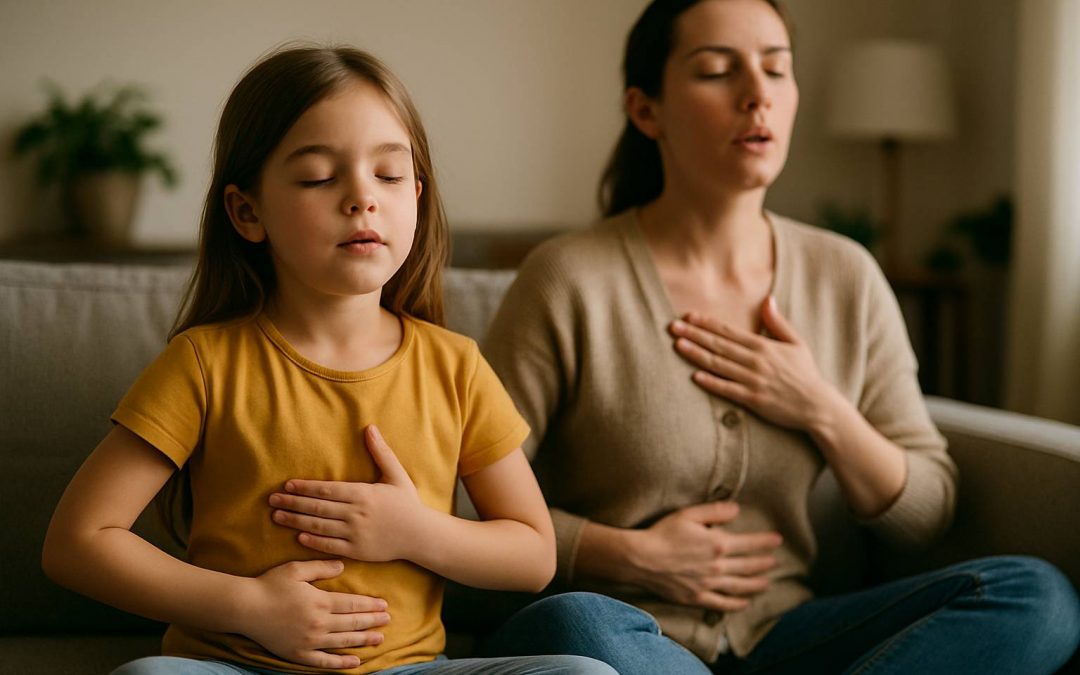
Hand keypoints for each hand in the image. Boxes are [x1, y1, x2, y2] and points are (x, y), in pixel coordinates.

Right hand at [241, 559, 388, 669]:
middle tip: (388, 620)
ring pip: (343, 641)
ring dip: (363, 640)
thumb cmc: (270, 585)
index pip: (352, 604)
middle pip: (352, 623)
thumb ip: (321, 567)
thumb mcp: (296, 569)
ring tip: (379, 639)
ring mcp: (310, 641)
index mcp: (320, 602)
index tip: (385, 605)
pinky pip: (324, 662)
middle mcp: (319, 623)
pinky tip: (355, 662)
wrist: (245, 608)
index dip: (370, 605)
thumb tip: (343, 565)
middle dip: (372, 621)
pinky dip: (341, 663)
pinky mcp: (299, 654)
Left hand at [270, 425, 424, 561]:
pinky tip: (298, 537)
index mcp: (363, 494)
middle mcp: (356, 514)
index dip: (305, 487)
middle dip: (293, 502)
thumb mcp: (396, 475)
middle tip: (272, 499)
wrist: (420, 535)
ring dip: (295, 521)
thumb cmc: (408, 503)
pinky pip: (330, 546)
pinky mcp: (357, 551)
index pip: (327, 490)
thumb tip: (370, 427)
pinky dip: (313, 542)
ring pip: (319, 527)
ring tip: (277, 516)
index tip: (287, 484)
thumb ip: (381, 452)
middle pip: (317, 508)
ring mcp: (355, 534)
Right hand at [631, 502, 780, 611]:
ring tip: (768, 583)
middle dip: (765, 563)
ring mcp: (708, 584)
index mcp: (717, 543)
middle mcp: (717, 566)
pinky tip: (745, 603)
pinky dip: (736, 604)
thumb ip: (715, 511)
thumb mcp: (688, 514)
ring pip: (740, 586)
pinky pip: (722, 604)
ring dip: (757, 585)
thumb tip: (736, 509)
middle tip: (775, 562)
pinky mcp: (697, 598)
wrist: (641, 559)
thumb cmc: (663, 533)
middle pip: (748, 566)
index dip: (765, 542)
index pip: (749, 543)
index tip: (778, 540)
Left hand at [670, 296, 833, 429]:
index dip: (708, 323)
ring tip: (677, 345)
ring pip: (719, 365)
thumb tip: (768, 299)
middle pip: (719, 345)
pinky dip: (711, 382)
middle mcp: (756, 361)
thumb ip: (778, 322)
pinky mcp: (752, 400)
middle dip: (694, 334)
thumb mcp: (796, 343)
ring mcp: (753, 381)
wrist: (817, 406)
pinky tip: (694, 375)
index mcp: (764, 346)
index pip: (729, 332)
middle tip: (673, 326)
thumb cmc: (805, 374)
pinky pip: (727, 389)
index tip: (689, 315)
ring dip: (696, 354)